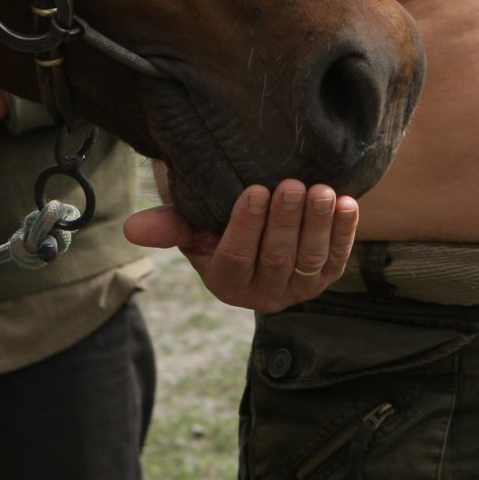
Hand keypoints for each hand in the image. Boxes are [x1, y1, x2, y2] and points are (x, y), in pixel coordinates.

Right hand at [124, 169, 358, 312]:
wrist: (264, 229)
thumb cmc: (219, 224)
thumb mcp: (193, 226)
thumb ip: (170, 225)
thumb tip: (132, 228)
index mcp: (226, 283)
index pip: (235, 258)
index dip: (245, 226)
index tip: (253, 190)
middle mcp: (263, 293)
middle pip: (276, 258)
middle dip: (285, 221)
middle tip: (291, 185)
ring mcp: (298, 288)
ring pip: (309, 259)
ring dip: (317, 224)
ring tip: (320, 191)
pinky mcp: (326, 277)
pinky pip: (337, 257)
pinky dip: (344, 231)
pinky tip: (346, 203)